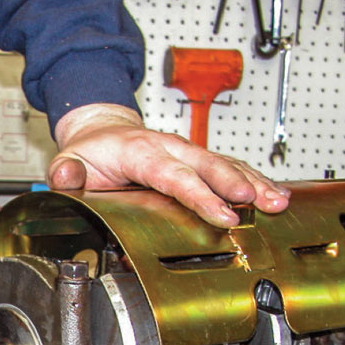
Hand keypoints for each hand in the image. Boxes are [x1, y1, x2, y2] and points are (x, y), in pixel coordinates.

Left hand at [49, 104, 290, 227]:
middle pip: (210, 165)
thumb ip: (68, 173)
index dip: (200, 195)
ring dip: (254, 182)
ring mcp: (187, 153)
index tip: (222, 213)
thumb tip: (66, 177)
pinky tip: (274, 196)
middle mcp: (170, 148)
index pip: (175, 176)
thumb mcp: (71, 162)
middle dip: (237, 184)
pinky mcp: (197, 161)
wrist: (102, 131)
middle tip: (260, 202)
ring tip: (279, 201)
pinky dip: (252, 180)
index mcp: (141, 152)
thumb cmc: (92, 152)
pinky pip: (229, 168)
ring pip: (226, 164)